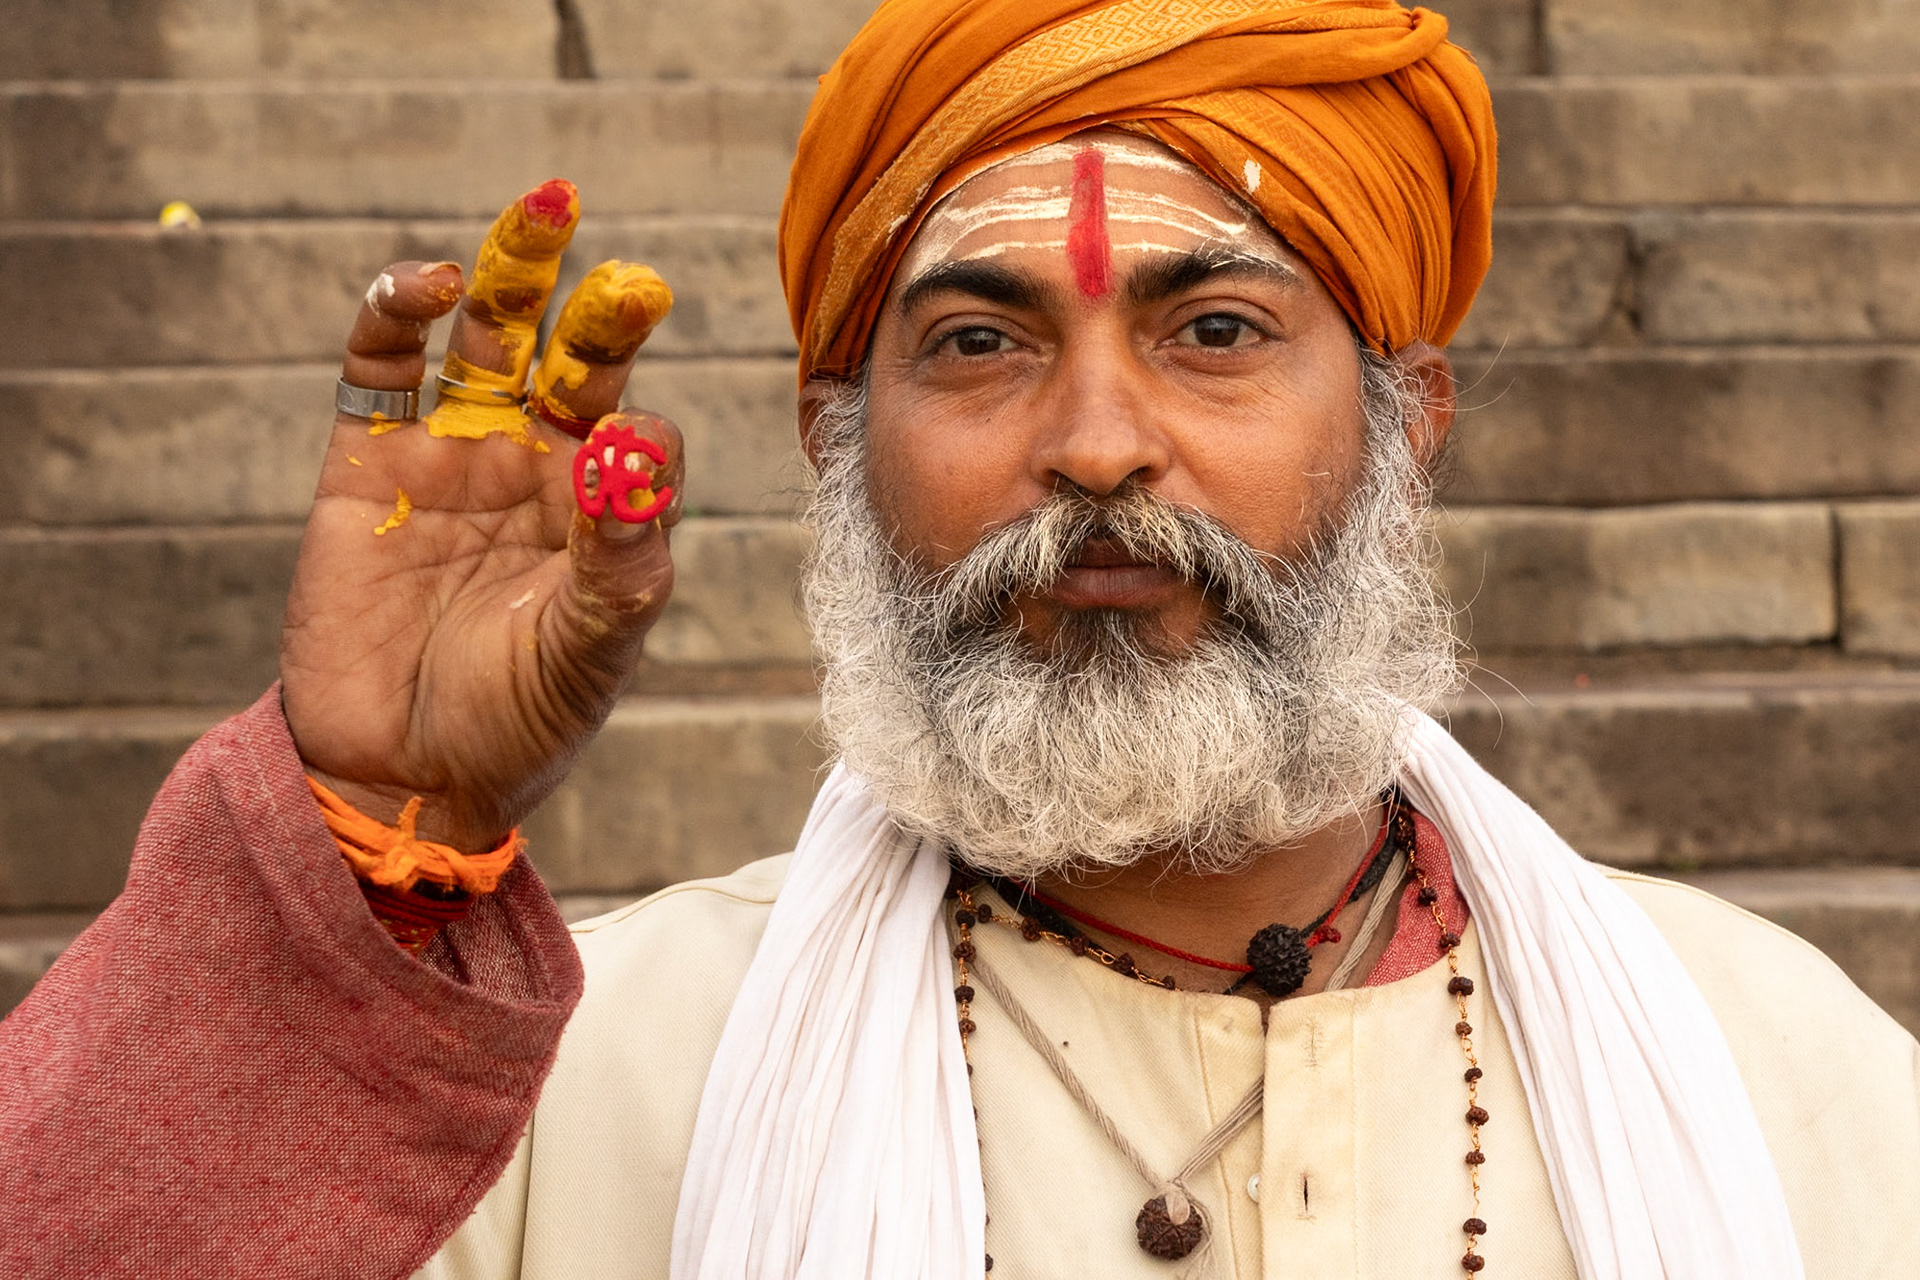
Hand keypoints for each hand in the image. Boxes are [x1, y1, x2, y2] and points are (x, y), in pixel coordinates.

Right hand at [281, 180, 683, 851]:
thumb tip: (636, 455)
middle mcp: (535, 467)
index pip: (641, 431)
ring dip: (514, 274)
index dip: (640, 427)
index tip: (626, 443)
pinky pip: (381, 363)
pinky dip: (398, 311)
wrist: (398, 775)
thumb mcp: (585, 656)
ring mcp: (452, 454)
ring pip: (488, 338)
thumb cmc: (514, 724)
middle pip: (575, 359)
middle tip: (630, 276)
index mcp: (602, 509)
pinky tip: (431, 287)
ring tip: (544, 217)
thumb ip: (619, 565)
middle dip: (602, 312)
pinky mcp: (366, 458)